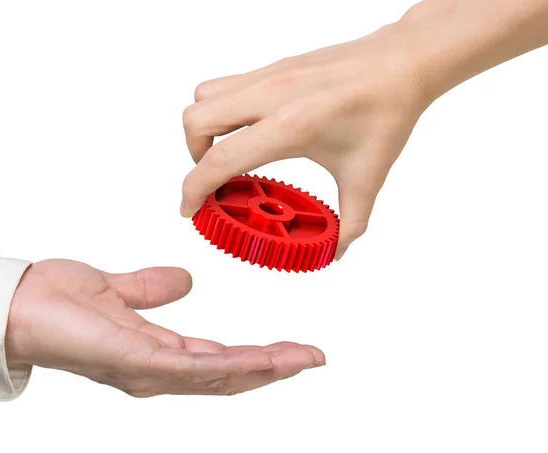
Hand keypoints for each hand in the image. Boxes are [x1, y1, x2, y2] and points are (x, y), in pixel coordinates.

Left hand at [5, 260, 323, 396]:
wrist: (15, 304)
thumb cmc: (57, 301)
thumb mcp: (118, 289)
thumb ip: (151, 289)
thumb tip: (184, 280)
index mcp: (156, 351)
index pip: (218, 358)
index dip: (259, 356)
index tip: (292, 348)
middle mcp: (157, 370)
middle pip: (227, 374)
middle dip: (274, 367)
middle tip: (312, 358)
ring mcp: (148, 370)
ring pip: (218, 375)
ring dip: (264, 368)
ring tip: (300, 359)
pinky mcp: (135, 362)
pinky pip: (191, 368)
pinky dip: (230, 366)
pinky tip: (260, 360)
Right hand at [181, 22, 427, 258]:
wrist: (402, 62)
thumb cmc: (386, 112)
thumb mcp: (367, 177)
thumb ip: (350, 222)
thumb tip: (336, 249)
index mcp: (291, 126)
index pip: (221, 159)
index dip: (194, 190)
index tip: (189, 209)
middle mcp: (271, 96)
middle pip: (195, 121)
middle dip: (193, 157)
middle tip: (215, 178)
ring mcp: (269, 76)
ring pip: (204, 96)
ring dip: (203, 129)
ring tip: (226, 152)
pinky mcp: (273, 67)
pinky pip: (225, 85)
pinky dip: (221, 111)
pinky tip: (250, 130)